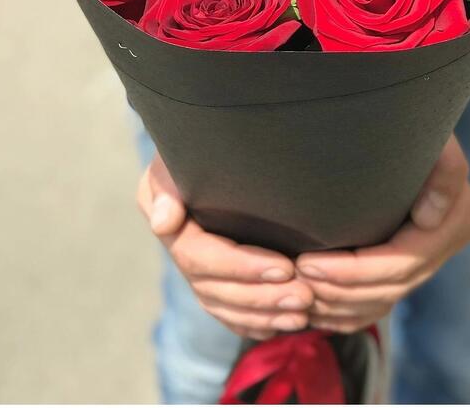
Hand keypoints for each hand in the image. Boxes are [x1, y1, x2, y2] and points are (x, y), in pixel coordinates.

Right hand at [137, 152, 314, 339]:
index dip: (242, 267)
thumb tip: (164, 222)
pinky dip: (259, 323)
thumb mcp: (175, 156)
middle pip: (217, 291)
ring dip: (266, 314)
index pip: (202, 259)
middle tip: (305, 296)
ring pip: (227, 308)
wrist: (207, 149)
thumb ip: (167, 185)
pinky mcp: (219, 281)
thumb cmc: (196, 146)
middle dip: (262, 297)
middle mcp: (184, 255)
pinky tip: (288, 324)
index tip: (285, 266)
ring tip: (305, 311)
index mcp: (173, 227)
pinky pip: (233, 315)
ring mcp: (201, 272)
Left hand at [295, 134, 469, 332]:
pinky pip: (377, 306)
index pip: (401, 262)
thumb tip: (429, 218)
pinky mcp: (409, 267)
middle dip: (338, 288)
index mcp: (457, 216)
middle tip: (293, 278)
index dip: (353, 270)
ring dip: (337, 305)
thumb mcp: (432, 135)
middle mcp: (446, 243)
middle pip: (390, 287)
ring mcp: (429, 259)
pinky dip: (345, 312)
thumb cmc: (410, 121)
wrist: (410, 122)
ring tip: (295, 293)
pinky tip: (312, 308)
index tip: (307, 261)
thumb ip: (444, 169)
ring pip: (381, 303)